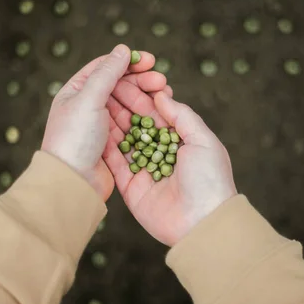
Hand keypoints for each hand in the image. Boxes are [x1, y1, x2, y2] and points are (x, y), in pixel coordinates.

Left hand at [41, 45, 166, 200]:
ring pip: (129, 105)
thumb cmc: (75, 138)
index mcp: (76, 91)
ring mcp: (102, 126)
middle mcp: (88, 106)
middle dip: (142, 81)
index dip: (128, 62)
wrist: (72, 182)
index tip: (150, 60)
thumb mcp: (89, 99)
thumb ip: (107, 73)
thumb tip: (122, 49)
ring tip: (166, 95)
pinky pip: (133, 124)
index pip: (104, 68)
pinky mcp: (114, 144)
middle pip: (120, 86)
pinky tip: (161, 115)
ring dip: (147, 98)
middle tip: (162, 81)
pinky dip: (147, 118)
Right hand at [103, 90, 237, 245]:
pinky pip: (116, 165)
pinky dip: (106, 149)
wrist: (203, 223)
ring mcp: (145, 171)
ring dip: (111, 125)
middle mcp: (161, 155)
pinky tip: (94, 130)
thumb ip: (182, 116)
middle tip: (104, 88)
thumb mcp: (203, 141)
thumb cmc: (210, 179)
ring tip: (95, 103)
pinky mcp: (132, 188)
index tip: (124, 79)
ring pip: (124, 143)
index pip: (157, 115)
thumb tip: (161, 95)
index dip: (141, 97)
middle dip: (122, 108)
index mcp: (181, 142)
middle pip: (137, 126)